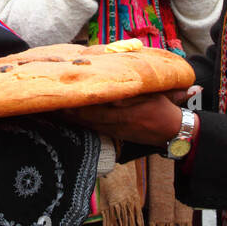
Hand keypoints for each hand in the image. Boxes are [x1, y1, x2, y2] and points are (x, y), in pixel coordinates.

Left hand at [60, 90, 185, 144]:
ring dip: (72, 119)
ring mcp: (116, 131)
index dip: (82, 103)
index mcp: (127, 112)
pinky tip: (70, 119)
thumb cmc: (164, 108)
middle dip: (70, 111)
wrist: (173, 132)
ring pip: (90, 124)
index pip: (99, 107)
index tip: (67, 95)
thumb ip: (133, 91)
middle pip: (89, 117)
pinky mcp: (115, 135)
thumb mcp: (152, 95)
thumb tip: (114, 90)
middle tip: (53, 104)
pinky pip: (95, 129)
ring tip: (55, 111)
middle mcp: (119, 123)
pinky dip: (81, 123)